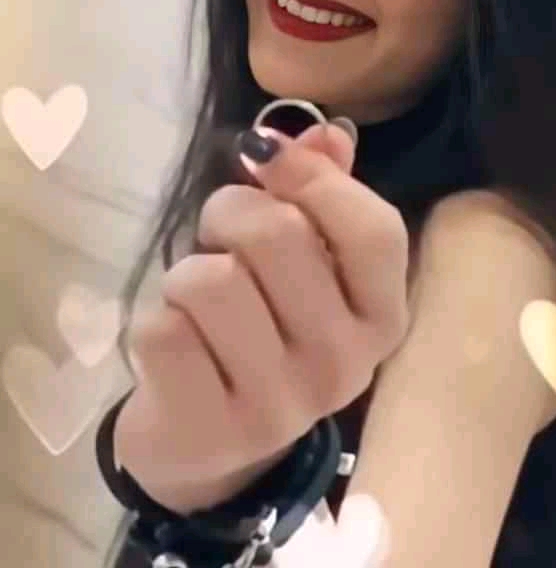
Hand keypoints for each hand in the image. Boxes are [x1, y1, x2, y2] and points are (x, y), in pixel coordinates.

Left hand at [114, 121, 409, 510]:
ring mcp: (281, 405)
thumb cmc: (267, 330)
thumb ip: (323, 192)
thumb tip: (327, 130)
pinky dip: (156, 317)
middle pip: (277, 235)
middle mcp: (345, 364)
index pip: (373, 229)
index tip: (263, 153)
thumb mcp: (307, 264)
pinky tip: (177, 343)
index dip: (314, 176)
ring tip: (198, 296)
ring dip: (188, 271)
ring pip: (209, 280)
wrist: (213, 442)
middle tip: (222, 235)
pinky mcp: (210, 429)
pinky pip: (162, 329)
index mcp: (381, 316)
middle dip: (230, 212)